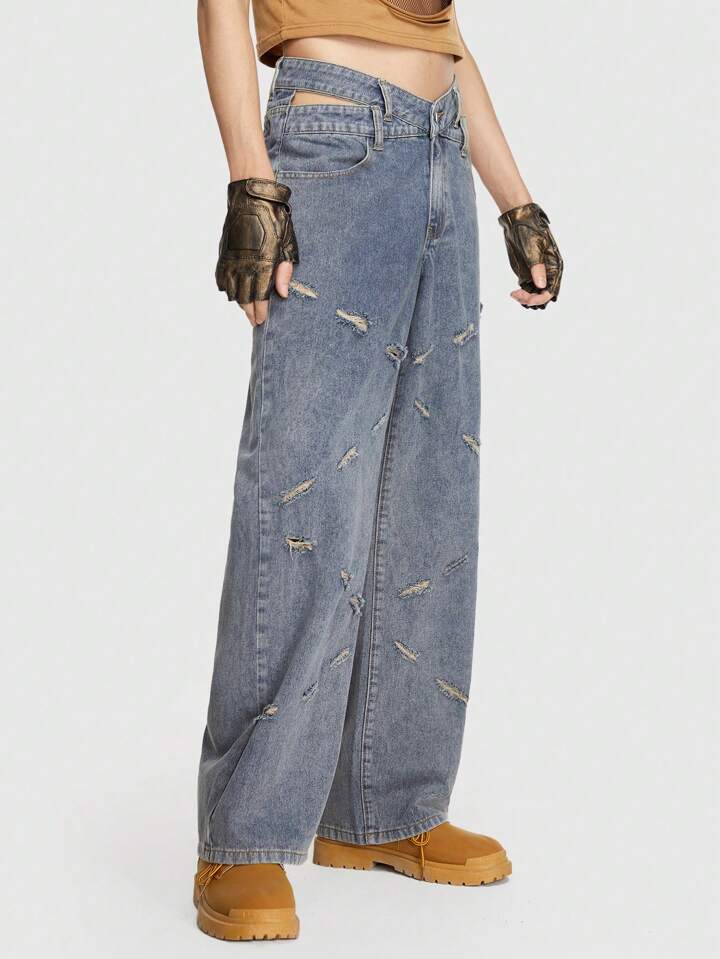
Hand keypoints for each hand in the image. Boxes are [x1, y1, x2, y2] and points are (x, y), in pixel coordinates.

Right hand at [215, 178, 298, 325]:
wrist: (251, 196)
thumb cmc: (275, 218)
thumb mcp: (287, 244)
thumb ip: (284, 271)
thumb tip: (283, 294)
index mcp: (263, 265)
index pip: (259, 298)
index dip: (260, 312)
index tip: (261, 320)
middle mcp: (244, 266)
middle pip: (244, 299)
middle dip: (249, 312)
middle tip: (254, 320)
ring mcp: (231, 260)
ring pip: (231, 291)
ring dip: (239, 301)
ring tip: (246, 307)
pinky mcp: (223, 253)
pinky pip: (221, 278)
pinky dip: (226, 288)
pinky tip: (232, 291)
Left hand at [498, 203, 562, 309]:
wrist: (517, 221)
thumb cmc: (528, 231)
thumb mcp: (533, 249)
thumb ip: (537, 268)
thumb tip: (541, 286)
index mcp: (555, 267)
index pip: (551, 291)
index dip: (539, 298)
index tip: (525, 298)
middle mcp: (548, 272)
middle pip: (543, 295)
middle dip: (531, 299)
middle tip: (516, 294)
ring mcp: (537, 273)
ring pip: (535, 294)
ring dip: (526, 299)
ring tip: (514, 294)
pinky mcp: (527, 272)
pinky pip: (528, 289)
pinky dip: (522, 294)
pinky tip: (514, 292)